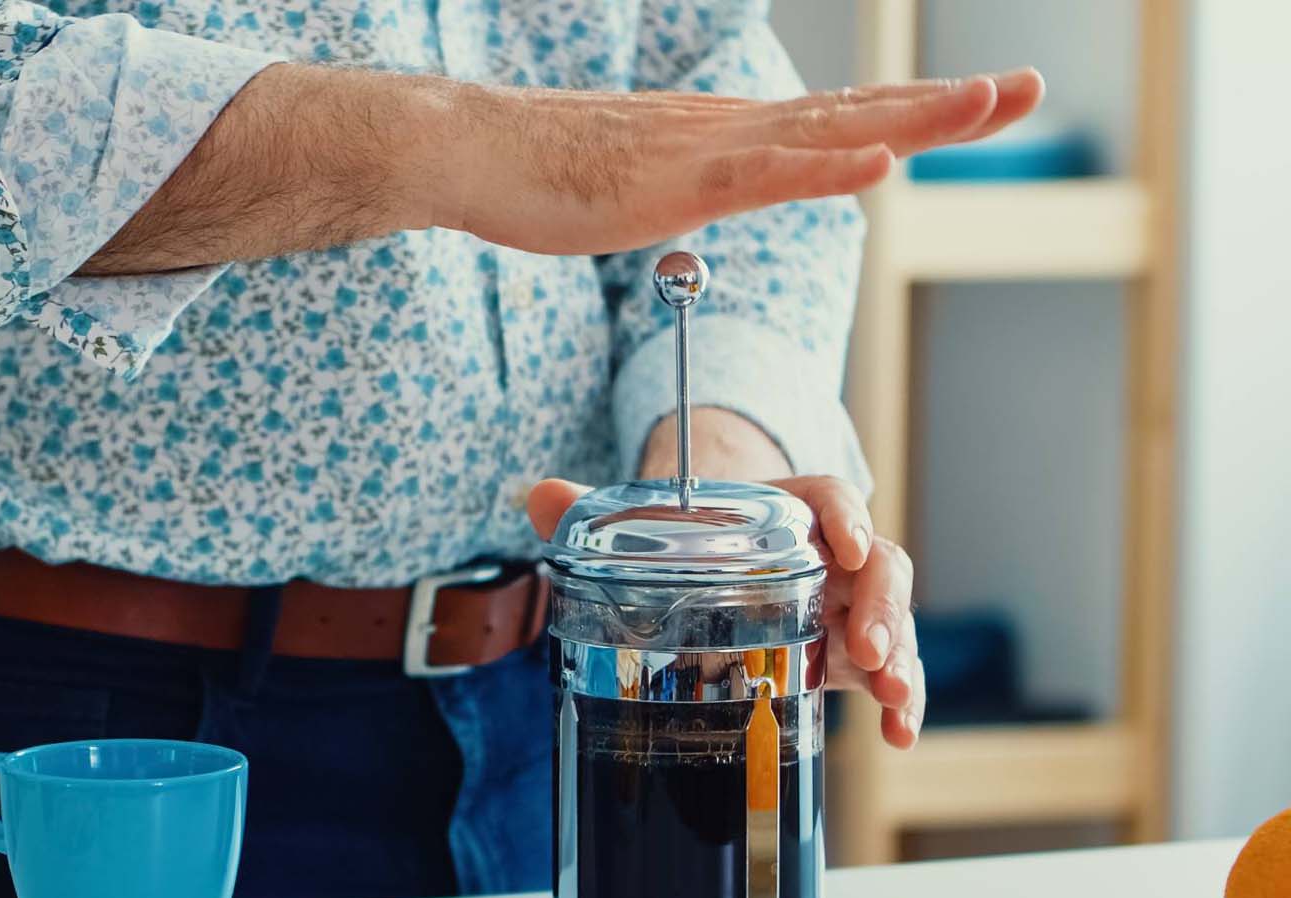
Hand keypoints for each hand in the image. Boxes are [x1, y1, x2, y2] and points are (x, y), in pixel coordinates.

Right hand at [87, 65, 1041, 274]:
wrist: (476, 150)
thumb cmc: (546, 174)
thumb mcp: (640, 189)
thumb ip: (688, 192)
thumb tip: (706, 202)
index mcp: (731, 135)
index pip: (841, 120)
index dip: (915, 110)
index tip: (984, 101)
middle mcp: (735, 129)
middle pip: (858, 113)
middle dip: (948, 104)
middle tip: (1027, 88)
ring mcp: (709, 149)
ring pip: (830, 132)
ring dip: (914, 120)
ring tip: (988, 106)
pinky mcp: (676, 180)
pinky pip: (766, 176)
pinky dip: (828, 167)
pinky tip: (879, 162)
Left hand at [526, 475, 925, 748]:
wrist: (713, 552)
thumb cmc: (690, 533)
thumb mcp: (649, 521)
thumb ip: (593, 510)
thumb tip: (538, 495)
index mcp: (787, 509)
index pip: (829, 499)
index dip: (845, 517)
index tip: (848, 543)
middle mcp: (830, 554)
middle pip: (878, 566)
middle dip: (881, 607)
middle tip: (865, 649)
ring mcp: (844, 605)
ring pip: (891, 622)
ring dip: (902, 660)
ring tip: (895, 699)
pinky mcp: (846, 651)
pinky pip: (886, 673)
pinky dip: (897, 703)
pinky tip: (896, 736)